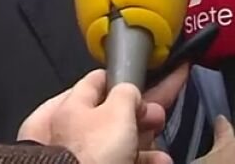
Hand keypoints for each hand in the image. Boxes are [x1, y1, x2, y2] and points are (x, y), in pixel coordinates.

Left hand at [18, 69, 170, 163]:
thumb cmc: (91, 154)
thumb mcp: (117, 110)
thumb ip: (126, 93)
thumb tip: (131, 90)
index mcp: (72, 106)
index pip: (97, 82)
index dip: (123, 79)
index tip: (145, 78)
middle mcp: (74, 131)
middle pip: (113, 115)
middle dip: (141, 116)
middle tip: (158, 116)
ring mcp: (84, 156)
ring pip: (121, 144)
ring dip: (147, 146)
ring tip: (162, 154)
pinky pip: (123, 161)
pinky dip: (143, 161)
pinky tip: (158, 162)